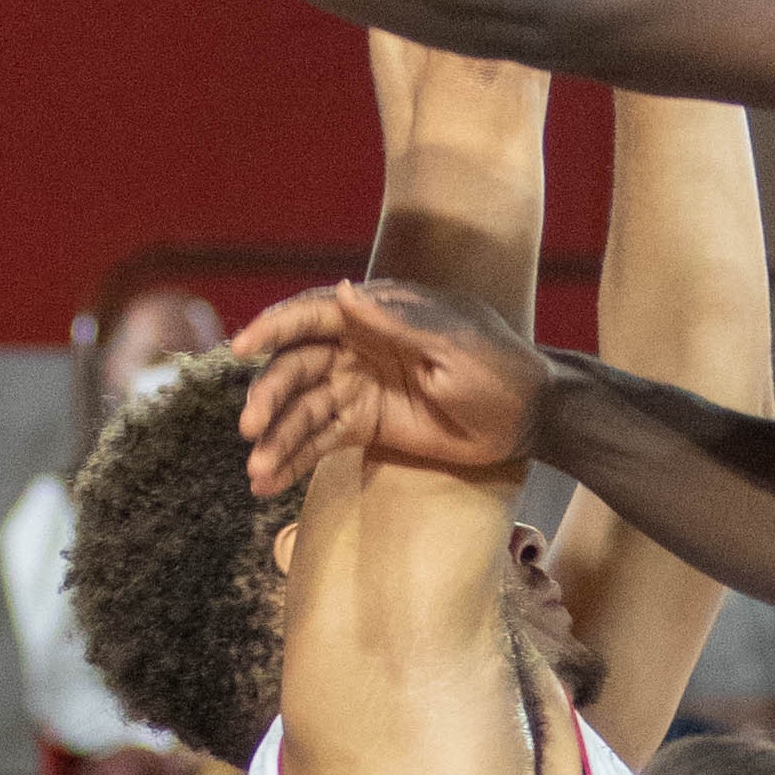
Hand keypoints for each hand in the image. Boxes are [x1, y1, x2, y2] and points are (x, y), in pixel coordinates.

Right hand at [235, 278, 552, 507]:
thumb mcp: (453, 344)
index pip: (313, 315)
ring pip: (302, 410)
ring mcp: (356, 389)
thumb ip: (397, 323)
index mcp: (377, 316)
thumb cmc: (499, 367)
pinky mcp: (363, 426)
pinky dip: (292, 460)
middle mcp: (356, 348)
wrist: (531, 416)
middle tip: (252, 428)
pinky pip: (319, 441)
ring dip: (275, 439)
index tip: (244, 348)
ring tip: (256, 472)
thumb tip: (346, 291)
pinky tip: (267, 483)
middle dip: (270, 397)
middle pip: (297, 368)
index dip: (275, 328)